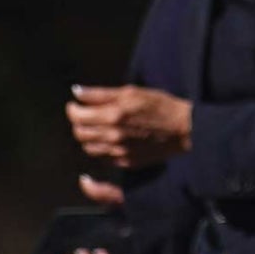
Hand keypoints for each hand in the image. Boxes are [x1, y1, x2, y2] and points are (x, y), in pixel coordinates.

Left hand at [63, 81, 191, 173]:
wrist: (182, 129)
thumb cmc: (159, 106)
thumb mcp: (131, 92)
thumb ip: (100, 94)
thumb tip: (77, 92)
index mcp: (113, 115)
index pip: (77, 116)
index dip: (72, 109)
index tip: (75, 104)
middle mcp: (113, 136)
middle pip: (79, 133)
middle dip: (78, 122)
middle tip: (85, 114)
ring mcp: (119, 151)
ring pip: (88, 147)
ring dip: (88, 137)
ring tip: (96, 127)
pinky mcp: (126, 161)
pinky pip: (102, 157)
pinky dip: (100, 148)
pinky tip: (109, 138)